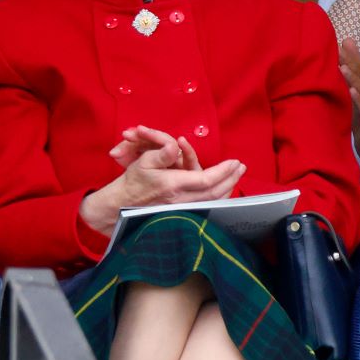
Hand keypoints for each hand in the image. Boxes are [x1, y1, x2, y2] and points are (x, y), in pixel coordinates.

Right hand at [81, 126, 243, 233]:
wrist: (119, 207)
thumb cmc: (132, 183)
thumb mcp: (143, 162)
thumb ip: (162, 153)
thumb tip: (176, 145)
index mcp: (173, 185)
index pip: (207, 180)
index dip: (224, 172)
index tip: (235, 162)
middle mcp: (182, 200)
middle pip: (216, 193)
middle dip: (231, 179)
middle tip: (241, 168)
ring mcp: (183, 209)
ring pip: (214, 201)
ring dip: (228, 188)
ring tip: (236, 177)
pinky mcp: (183, 214)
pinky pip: (207, 207)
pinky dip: (218, 198)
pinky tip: (223, 191)